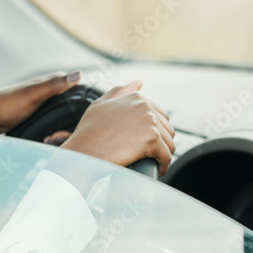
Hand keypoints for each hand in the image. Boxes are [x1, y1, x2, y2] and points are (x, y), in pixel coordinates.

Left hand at [0, 71, 82, 133]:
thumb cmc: (6, 105)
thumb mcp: (33, 95)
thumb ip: (54, 86)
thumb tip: (79, 73)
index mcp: (48, 82)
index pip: (77, 87)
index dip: (86, 101)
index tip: (91, 116)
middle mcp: (46, 91)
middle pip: (70, 104)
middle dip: (74, 120)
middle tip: (69, 134)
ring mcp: (41, 104)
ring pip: (61, 115)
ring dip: (64, 127)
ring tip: (62, 138)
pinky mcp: (35, 116)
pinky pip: (52, 122)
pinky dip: (56, 130)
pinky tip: (55, 138)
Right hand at [60, 80, 175, 173]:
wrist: (82, 152)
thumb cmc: (88, 132)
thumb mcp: (100, 105)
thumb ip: (120, 92)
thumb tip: (139, 82)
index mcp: (136, 97)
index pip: (160, 115)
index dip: (154, 132)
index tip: (145, 144)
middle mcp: (145, 106)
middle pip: (167, 129)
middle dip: (160, 144)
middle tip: (148, 156)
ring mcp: (149, 121)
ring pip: (169, 143)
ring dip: (162, 155)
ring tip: (152, 163)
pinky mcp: (151, 139)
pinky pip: (166, 156)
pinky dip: (163, 166)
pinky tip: (156, 171)